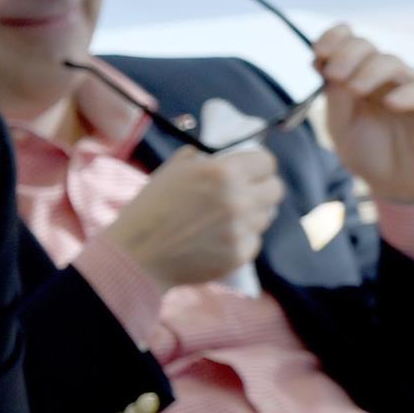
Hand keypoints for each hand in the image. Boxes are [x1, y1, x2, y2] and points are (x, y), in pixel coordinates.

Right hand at [103, 147, 284, 290]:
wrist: (137, 255)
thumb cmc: (151, 208)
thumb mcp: (174, 170)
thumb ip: (204, 159)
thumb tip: (227, 157)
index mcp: (223, 172)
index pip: (267, 162)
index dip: (259, 166)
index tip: (252, 171)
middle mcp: (238, 200)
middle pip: (276, 190)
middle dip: (262, 189)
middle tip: (246, 193)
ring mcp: (240, 230)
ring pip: (267, 216)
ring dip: (252, 214)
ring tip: (226, 218)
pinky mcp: (239, 255)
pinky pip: (254, 241)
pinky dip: (242, 239)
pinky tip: (220, 239)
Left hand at [313, 25, 413, 204]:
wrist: (398, 185)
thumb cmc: (369, 152)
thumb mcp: (341, 127)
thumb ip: (335, 98)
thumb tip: (325, 67)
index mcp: (356, 75)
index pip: (346, 42)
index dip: (333, 39)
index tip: (318, 53)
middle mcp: (382, 75)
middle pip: (366, 47)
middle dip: (346, 54)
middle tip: (334, 74)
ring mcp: (408, 85)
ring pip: (391, 62)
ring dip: (370, 71)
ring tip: (355, 88)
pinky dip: (406, 93)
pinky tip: (391, 103)